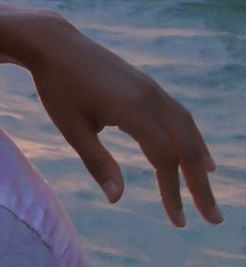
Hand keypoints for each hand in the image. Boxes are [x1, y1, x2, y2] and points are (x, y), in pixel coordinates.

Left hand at [19, 11, 221, 226]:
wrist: (54, 44)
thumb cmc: (57, 87)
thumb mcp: (72, 128)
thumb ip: (97, 162)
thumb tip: (118, 199)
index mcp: (133, 111)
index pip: (164, 160)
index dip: (173, 193)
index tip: (178, 222)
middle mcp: (151, 98)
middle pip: (187, 147)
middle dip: (200, 185)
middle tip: (213, 218)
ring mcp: (152, 89)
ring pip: (187, 129)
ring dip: (200, 160)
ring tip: (207, 187)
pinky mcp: (147, 84)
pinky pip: (179, 115)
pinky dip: (191, 136)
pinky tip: (194, 150)